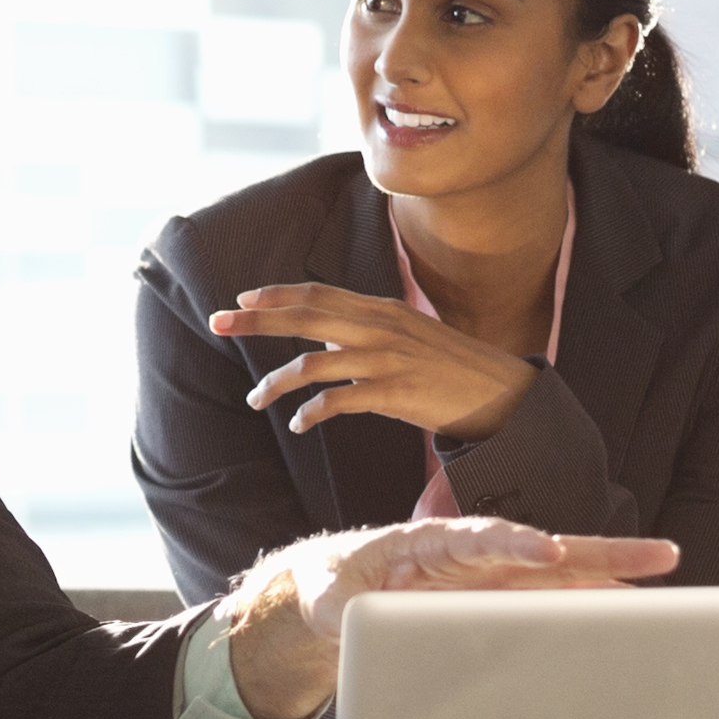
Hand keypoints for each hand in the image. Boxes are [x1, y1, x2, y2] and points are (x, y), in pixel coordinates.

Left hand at [206, 282, 541, 442]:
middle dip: (256, 320)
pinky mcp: (394, 394)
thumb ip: (368, 329)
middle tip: (217, 323)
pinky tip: (299, 424)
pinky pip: (338, 402)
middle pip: (305, 316)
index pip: (318, 294)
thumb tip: (325, 336)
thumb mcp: (410, 334)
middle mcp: (380, 327)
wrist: (502, 394)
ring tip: (254, 399)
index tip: (240, 299)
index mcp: (381, 309)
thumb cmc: (452, 368)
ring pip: (313, 364)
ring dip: (276, 383)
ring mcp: (386, 360)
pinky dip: (312, 413)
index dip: (276, 295)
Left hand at [215, 515, 680, 718]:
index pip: (482, 539)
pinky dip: (589, 608)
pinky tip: (629, 614)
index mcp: (431, 544)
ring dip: (611, 580)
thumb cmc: (335, 588)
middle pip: (544, 549)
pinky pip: (551, 604)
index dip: (514, 544)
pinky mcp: (500, 603)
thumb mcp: (326, 598)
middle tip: (657, 555)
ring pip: (561, 577)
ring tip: (664, 575)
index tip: (545, 551)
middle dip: (599, 552)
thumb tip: (347, 623)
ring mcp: (494, 580)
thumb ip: (335, 609)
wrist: (339, 593)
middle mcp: (475, 556)